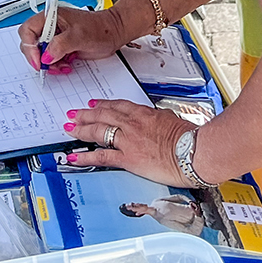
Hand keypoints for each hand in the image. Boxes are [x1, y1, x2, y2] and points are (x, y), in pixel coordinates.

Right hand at [18, 4, 128, 73]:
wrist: (113, 34)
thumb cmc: (99, 28)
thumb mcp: (79, 36)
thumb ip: (60, 45)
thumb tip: (46, 56)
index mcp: (50, 16)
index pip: (27, 30)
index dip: (29, 47)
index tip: (38, 61)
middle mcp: (49, 26)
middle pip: (30, 43)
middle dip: (39, 58)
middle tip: (50, 66)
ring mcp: (54, 37)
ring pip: (40, 54)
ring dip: (49, 64)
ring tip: (62, 66)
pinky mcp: (60, 47)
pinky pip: (50, 59)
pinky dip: (56, 65)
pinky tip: (67, 65)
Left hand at [63, 99, 195, 185]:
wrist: (192, 151)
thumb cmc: (188, 137)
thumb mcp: (170, 119)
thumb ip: (157, 118)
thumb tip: (155, 119)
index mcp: (143, 113)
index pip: (117, 105)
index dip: (103, 104)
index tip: (93, 104)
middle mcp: (132, 124)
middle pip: (103, 115)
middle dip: (85, 114)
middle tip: (73, 114)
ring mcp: (128, 140)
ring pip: (98, 131)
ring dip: (81, 129)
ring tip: (68, 129)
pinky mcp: (128, 158)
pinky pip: (102, 156)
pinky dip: (86, 157)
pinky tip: (74, 157)